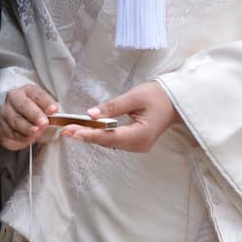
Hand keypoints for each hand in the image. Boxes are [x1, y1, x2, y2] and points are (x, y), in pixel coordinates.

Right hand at [0, 82, 57, 149]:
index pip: (37, 93)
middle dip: (34, 114)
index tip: (54, 110)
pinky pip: (9, 131)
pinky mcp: (1, 126)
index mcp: (28, 91)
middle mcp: (15, 98)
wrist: (20, 126)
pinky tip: (28, 138)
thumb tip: (67, 123)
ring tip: (36, 132)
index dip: (46, 102)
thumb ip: (54, 115)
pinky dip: (20, 136)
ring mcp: (6, 112)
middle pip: (23, 104)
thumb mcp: (46, 112)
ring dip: (26, 127)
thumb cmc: (35, 115)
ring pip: (15, 119)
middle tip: (44, 122)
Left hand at [58, 80, 179, 154]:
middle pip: (107, 142)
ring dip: (92, 136)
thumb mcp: (134, 96)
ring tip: (72, 129)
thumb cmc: (158, 96)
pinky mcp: (136, 142)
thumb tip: (91, 114)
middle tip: (65, 130)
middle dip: (86, 135)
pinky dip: (101, 135)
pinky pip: (115, 140)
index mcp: (140, 135)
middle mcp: (138, 145)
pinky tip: (89, 130)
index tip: (72, 132)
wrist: (176, 101)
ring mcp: (137, 146)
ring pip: (110, 142)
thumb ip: (112, 106)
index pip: (109, 136)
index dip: (89, 134)